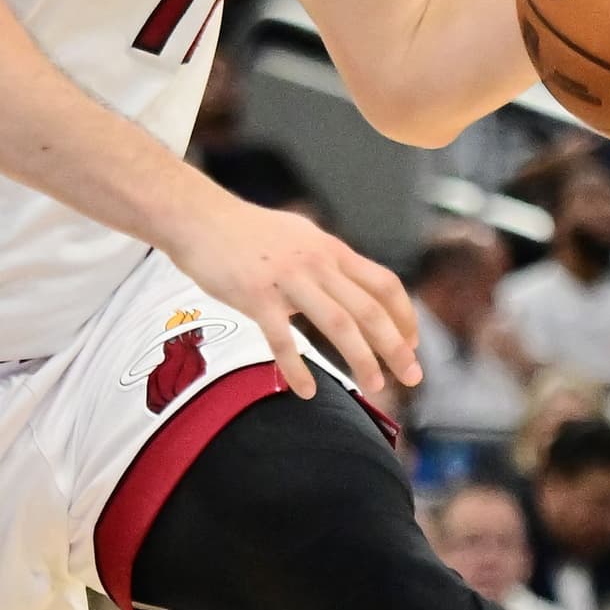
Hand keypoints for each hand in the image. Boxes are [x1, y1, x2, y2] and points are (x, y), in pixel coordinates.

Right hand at [166, 194, 420, 405]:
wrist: (198, 218)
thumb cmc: (244, 233)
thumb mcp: (299, 237)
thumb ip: (324, 261)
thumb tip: (346, 286)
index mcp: (331, 250)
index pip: (384, 284)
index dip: (404, 316)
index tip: (411, 344)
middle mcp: (317, 263)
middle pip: (369, 309)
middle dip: (395, 346)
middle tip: (411, 376)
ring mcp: (287, 279)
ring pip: (338, 324)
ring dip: (361, 359)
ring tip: (373, 387)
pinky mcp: (255, 295)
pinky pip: (282, 339)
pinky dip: (297, 368)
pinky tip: (306, 390)